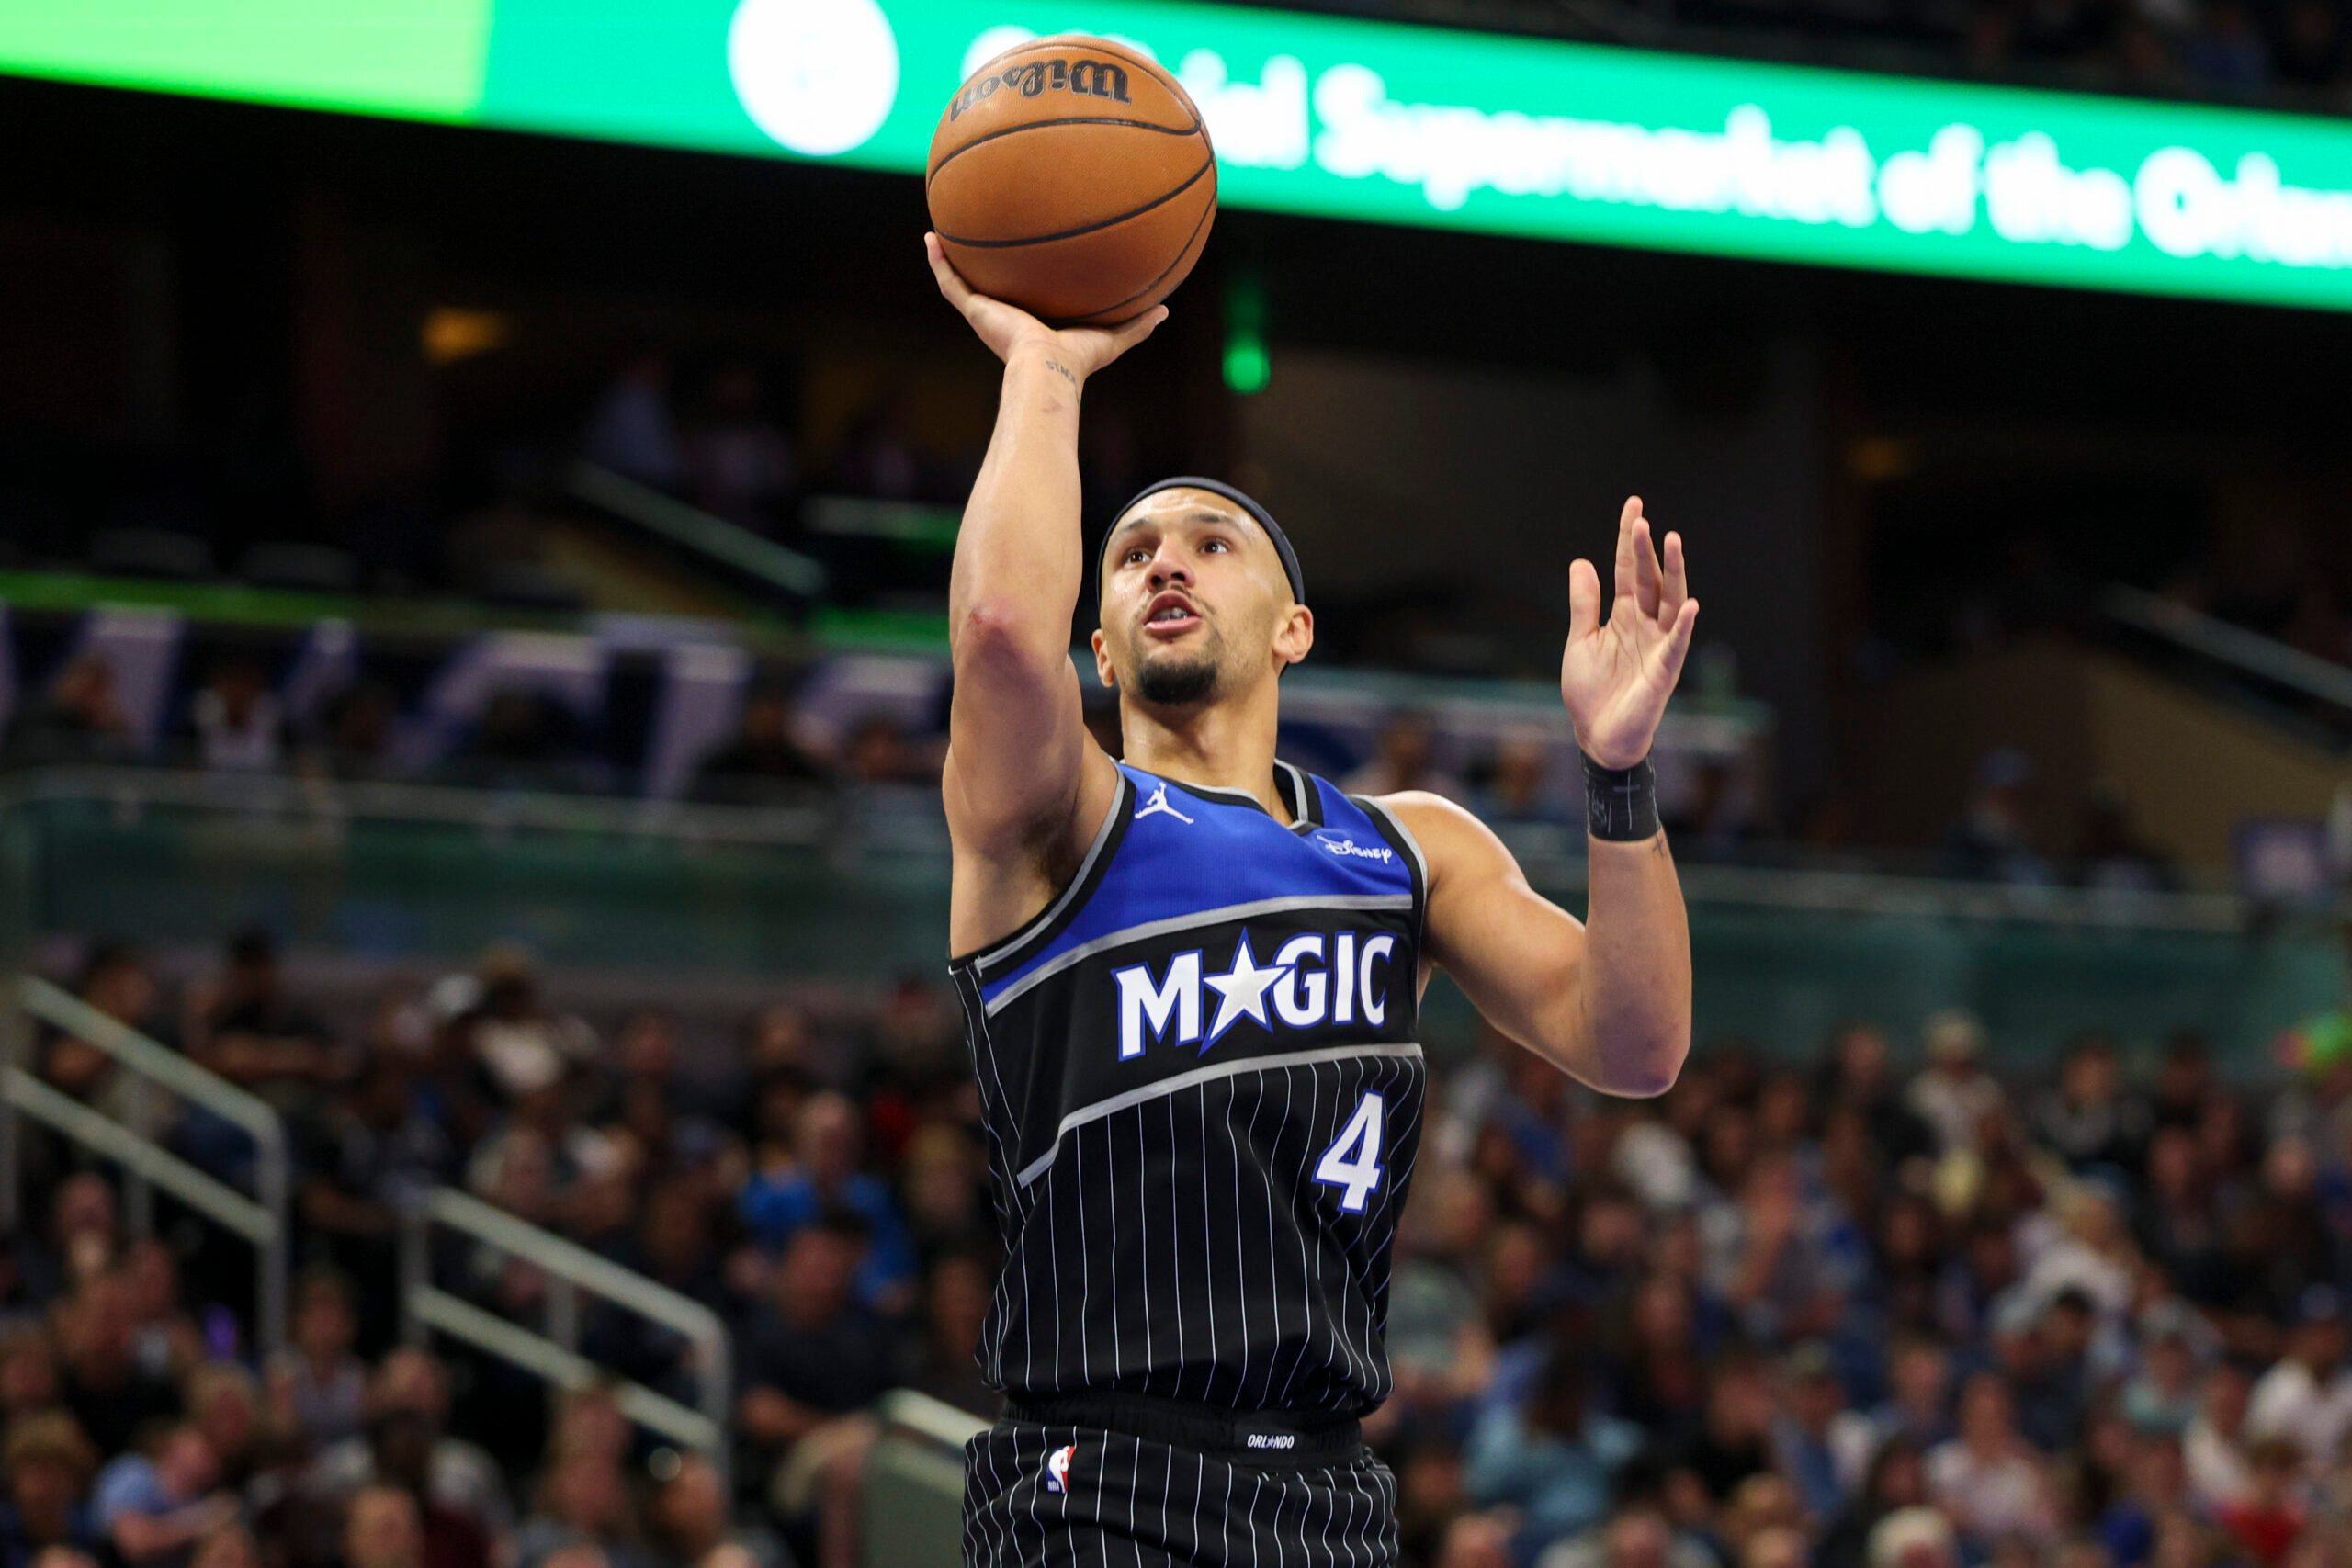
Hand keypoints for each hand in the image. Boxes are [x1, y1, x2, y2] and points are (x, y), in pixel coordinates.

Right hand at [926, 233, 1166, 381]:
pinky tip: (931, 237)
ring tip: (941, 233)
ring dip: (950, 259)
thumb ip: (1137, 323)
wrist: (1049, 367)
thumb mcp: (1114, 335)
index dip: (1024, 282)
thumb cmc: (1079, 359)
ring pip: (963, 282)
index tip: (1025, 259)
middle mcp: (1007, 317)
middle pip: (991, 288)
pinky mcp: (975, 310)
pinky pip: (950, 282)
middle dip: (985, 267)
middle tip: (983, 240)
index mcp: (1034, 324)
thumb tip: (1165, 309)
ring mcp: (987, 313)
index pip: (1027, 298)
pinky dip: (938, 261)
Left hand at [1562, 497, 1699, 768]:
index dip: (1629, 540)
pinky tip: (1689, 604)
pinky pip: (1676, 645)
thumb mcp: (1580, 640)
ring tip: (1672, 540)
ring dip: (1672, 572)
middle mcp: (1646, 624)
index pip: (1629, 569)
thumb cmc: (1592, 692)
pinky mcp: (1664, 671)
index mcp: (1625, 616)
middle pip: (1649, 578)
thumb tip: (1582, 561)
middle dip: (1647, 549)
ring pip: (1670, 601)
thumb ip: (1584, 603)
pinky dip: (1683, 626)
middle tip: (1642, 519)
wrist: (1598, 736)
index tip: (1634, 505)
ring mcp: (1658, 645)